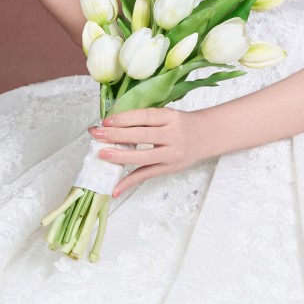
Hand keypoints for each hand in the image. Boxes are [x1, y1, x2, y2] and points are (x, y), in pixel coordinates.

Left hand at [88, 106, 214, 196]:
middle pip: (141, 136)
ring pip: (143, 157)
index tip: (106, 121)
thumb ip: (145, 119)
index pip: (144, 117)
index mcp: (170, 117)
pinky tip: (115, 188)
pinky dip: (129, 182)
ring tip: (102, 154)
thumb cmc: (180, 124)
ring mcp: (171, 154)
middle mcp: (172, 135)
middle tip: (97, 134)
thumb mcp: (167, 115)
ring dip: (120, 156)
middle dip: (116, 135)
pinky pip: (146, 175)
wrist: (205, 136)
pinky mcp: (168, 169)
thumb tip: (112, 124)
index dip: (123, 119)